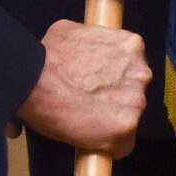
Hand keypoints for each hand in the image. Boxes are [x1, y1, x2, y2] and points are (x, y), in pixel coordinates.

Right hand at [17, 19, 150, 156]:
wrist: (34, 81)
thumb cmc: (49, 56)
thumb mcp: (73, 31)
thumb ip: (89, 39)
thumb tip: (80, 48)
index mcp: (132, 46)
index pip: (132, 69)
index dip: (115, 80)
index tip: (100, 86)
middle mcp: (141, 73)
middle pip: (134, 93)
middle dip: (116, 100)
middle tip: (90, 103)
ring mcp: (136, 101)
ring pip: (129, 118)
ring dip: (112, 121)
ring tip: (86, 120)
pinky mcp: (126, 127)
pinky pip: (123, 144)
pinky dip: (108, 144)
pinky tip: (90, 137)